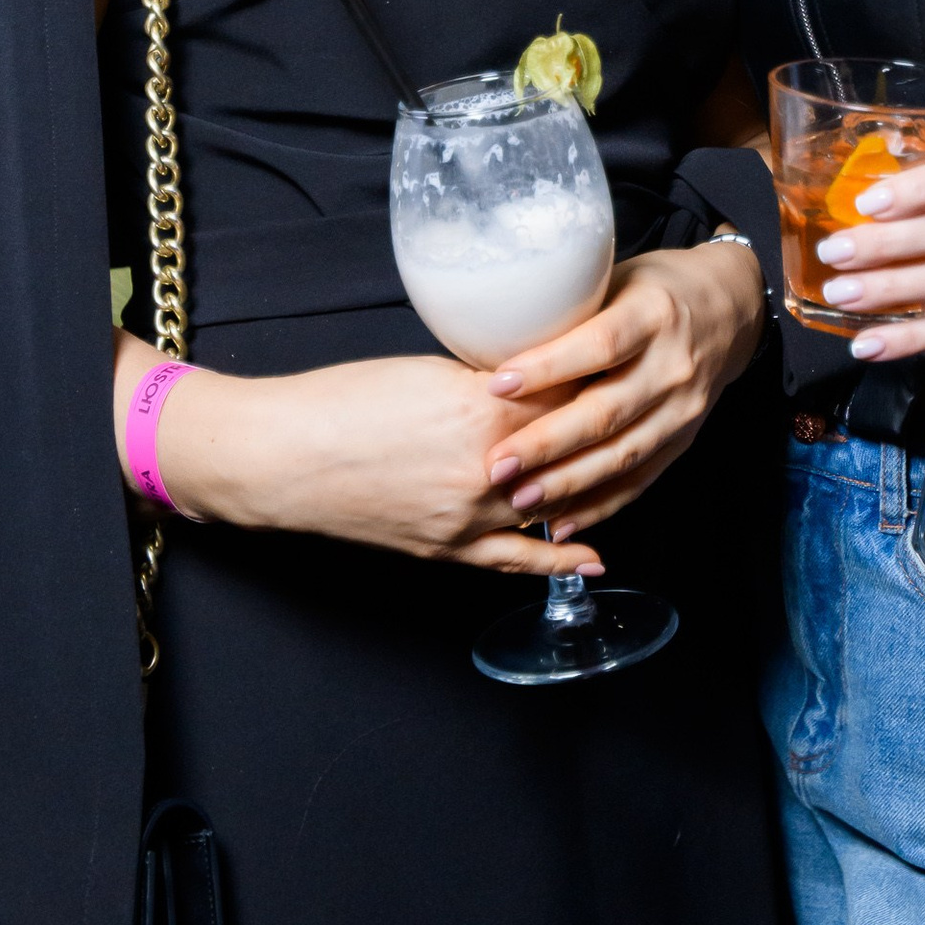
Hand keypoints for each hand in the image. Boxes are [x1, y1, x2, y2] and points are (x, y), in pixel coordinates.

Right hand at [120, 341, 605, 576]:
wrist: (281, 458)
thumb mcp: (425, 371)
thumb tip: (534, 380)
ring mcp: (470, 516)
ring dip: (592, 487)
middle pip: (570, 449)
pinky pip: (517, 560)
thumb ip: (487, 379)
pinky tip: (596, 555)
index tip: (630, 365)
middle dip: (608, 429)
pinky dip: (560, 560)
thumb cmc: (341, 402)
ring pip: (554, 502)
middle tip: (643, 409)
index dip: (601, 379)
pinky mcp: (450, 549)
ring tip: (630, 468)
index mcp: (481, 411)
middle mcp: (486, 469)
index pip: (567, 394)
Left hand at [479, 239, 767, 537]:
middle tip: (498, 466)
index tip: (497, 385)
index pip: (599, 346)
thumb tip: (495, 338)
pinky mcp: (684, 439)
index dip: (548, 368)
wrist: (730, 307)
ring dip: (569, 483)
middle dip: (548, 444)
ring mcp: (683, 408)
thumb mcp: (618, 278)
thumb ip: (571, 311)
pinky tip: (563, 522)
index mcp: (653, 314)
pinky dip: (601, 504)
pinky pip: (641, 480)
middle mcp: (673, 365)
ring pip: (623, 454)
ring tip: (520, 501)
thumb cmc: (657, 287)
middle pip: (607, 412)